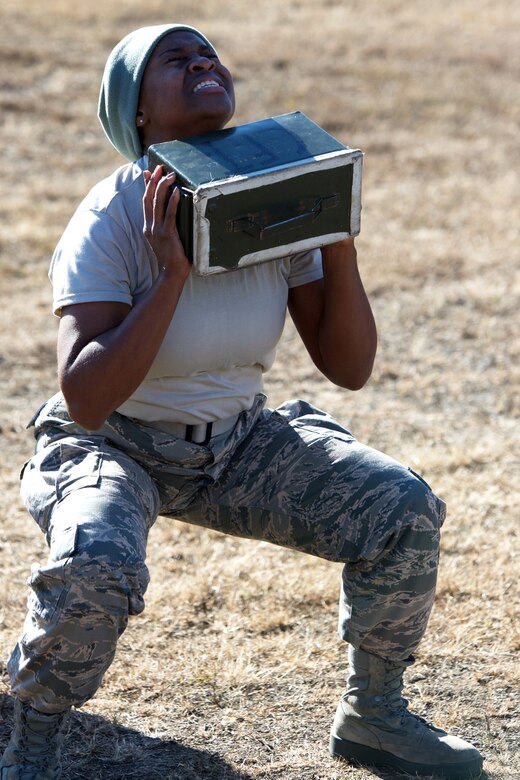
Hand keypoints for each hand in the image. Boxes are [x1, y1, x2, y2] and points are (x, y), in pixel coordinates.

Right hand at [142, 166, 191, 280]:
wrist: (171, 274)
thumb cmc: (172, 258)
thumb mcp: (165, 239)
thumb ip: (166, 226)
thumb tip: (173, 213)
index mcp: (148, 227)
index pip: (145, 201)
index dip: (147, 185)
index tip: (149, 172)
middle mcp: (150, 226)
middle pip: (149, 198)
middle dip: (154, 181)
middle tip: (160, 168)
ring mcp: (157, 230)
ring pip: (157, 203)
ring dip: (163, 186)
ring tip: (170, 175)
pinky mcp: (168, 235)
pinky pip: (170, 214)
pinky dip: (173, 202)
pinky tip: (177, 192)